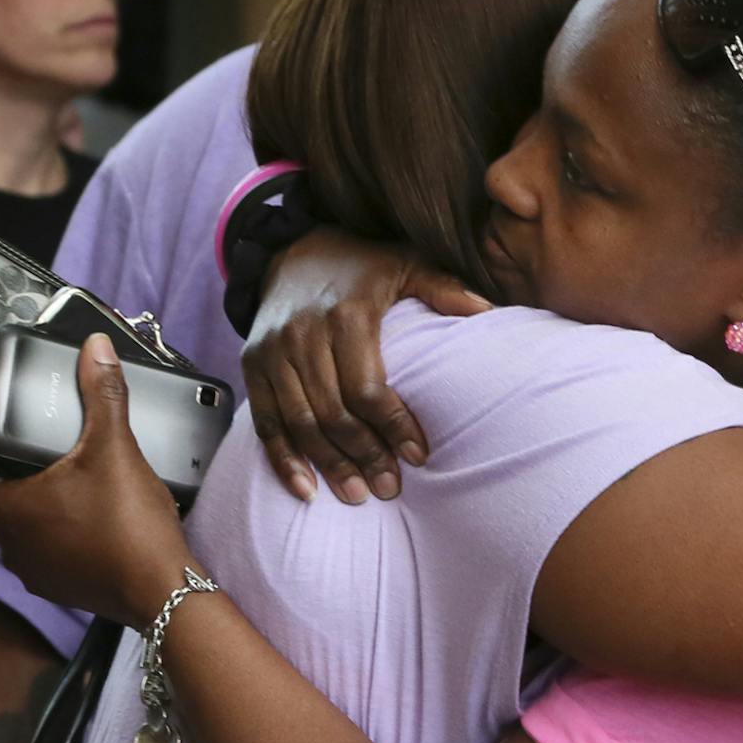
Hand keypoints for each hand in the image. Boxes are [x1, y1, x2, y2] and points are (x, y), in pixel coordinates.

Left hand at [0, 335, 192, 627]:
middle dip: (4, 485)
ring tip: (67, 488)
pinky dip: (62, 539)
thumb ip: (103, 395)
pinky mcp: (65, 589)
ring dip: (35, 514)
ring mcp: (37, 574)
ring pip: (20, 536)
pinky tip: (94, 523)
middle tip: (25, 458)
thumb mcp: (116, 449)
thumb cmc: (128, 524)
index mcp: (10, 511)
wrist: (164, 591)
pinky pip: (50, 558)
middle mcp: (13, 547)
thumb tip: (95, 348)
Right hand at [241, 228, 489, 504]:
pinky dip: (282, 459)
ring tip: (357, 494)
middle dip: (364, 455)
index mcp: (347, 314)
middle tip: (389, 488)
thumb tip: (489, 311)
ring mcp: (273, 352)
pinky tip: (304, 489)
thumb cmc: (362, 263)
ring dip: (328, 465)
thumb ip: (445, 288)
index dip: (393, 426)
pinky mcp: (252, 363)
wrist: (293, 249)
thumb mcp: (408, 263)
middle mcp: (303, 335)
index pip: (368, 387)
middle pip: (334, 412)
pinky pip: (265, 420)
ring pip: (300, 422)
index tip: (418, 456)